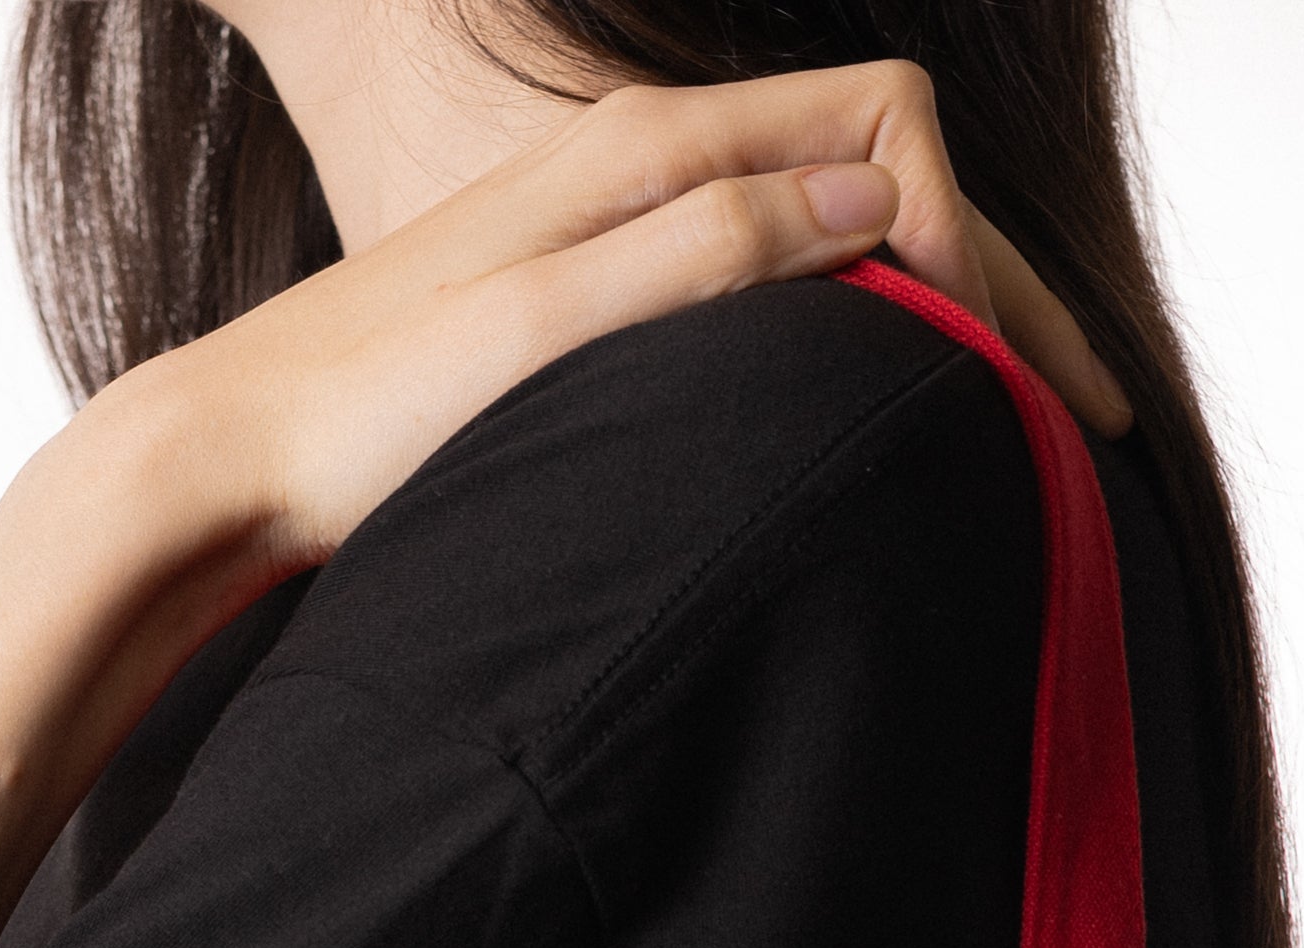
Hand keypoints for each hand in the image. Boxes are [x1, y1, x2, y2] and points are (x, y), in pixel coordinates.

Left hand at [109, 61, 1127, 586]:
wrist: (219, 461)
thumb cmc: (358, 415)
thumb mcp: (548, 334)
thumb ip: (713, 257)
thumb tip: (881, 210)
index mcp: (650, 156)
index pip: (891, 130)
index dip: (980, 246)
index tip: (1014, 382)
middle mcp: (645, 169)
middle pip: (885, 172)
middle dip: (998, 289)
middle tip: (1085, 427)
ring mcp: (623, 232)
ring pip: (838, 231)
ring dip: (938, 321)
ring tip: (1011, 439)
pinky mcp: (597, 303)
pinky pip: (777, 288)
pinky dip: (856, 347)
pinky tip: (874, 434)